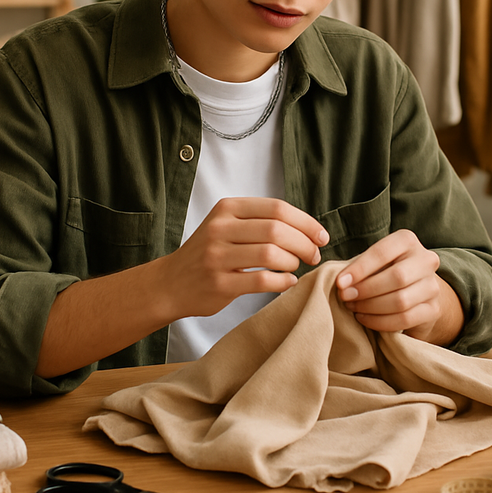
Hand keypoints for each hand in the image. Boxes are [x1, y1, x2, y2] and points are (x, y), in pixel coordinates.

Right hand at [162, 197, 328, 319]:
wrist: (170, 283)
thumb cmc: (209, 252)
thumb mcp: (227, 224)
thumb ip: (260, 220)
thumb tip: (308, 227)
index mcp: (227, 208)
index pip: (277, 208)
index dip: (306, 222)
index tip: (321, 235)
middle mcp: (220, 228)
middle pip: (277, 230)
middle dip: (304, 243)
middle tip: (314, 254)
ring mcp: (217, 256)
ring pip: (271, 254)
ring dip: (293, 262)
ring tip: (295, 266)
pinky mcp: (218, 284)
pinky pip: (262, 281)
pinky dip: (282, 282)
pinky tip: (287, 282)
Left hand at [335, 229, 463, 345]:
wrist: (416, 292)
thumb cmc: (386, 271)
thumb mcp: (375, 262)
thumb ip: (360, 267)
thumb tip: (342, 283)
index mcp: (407, 241)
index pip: (383, 253)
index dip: (360, 269)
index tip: (340, 283)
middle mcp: (426, 260)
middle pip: (396, 277)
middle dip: (366, 289)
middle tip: (345, 297)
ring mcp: (433, 286)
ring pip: (401, 300)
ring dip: (371, 307)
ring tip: (353, 307)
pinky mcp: (434, 310)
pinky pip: (405, 318)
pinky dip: (380, 321)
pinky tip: (364, 318)